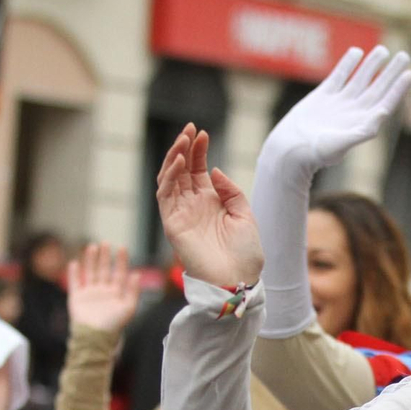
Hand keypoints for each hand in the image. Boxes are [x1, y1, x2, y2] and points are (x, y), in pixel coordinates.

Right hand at [67, 243, 141, 332]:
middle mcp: (103, 291)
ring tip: (92, 247)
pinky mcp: (77, 298)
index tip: (122, 247)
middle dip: (104, 256)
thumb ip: (133, 291)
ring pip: (90, 272)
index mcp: (116, 293)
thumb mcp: (128, 308)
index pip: (119, 273)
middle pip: (103, 270)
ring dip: (91, 260)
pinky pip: (75, 283)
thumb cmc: (114, 325)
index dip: (121, 261)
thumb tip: (136, 273)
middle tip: (105, 243)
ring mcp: (89, 294)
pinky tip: (75, 262)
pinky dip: (74, 273)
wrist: (95, 337)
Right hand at [155, 125, 264, 287]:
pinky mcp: (172, 225)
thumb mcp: (245, 215)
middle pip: (181, 171)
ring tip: (183, 140)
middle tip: (189, 129)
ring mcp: (181, 215)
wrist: (238, 280)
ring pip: (169, 180)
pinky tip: (180, 162)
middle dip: (184, 148)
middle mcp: (193, 206)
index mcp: (210, 203)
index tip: (203, 132)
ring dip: (174, 158)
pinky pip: (165, 196)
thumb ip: (231, 192)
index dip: (198, 150)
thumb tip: (213, 170)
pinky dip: (170, 177)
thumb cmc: (245, 254)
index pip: (198, 170)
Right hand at [263, 46, 410, 175]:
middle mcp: (353, 111)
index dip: (399, 88)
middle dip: (390, 72)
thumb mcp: (343, 143)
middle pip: (377, 88)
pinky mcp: (323, 96)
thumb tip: (384, 112)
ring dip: (371, 65)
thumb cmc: (317, 152)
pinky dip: (347, 64)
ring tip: (383, 50)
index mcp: (362, 123)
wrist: (291, 149)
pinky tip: (356, 52)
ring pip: (359, 79)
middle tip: (404, 55)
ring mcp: (339, 103)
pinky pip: (339, 76)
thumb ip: (365, 129)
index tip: (410, 73)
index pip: (386, 102)